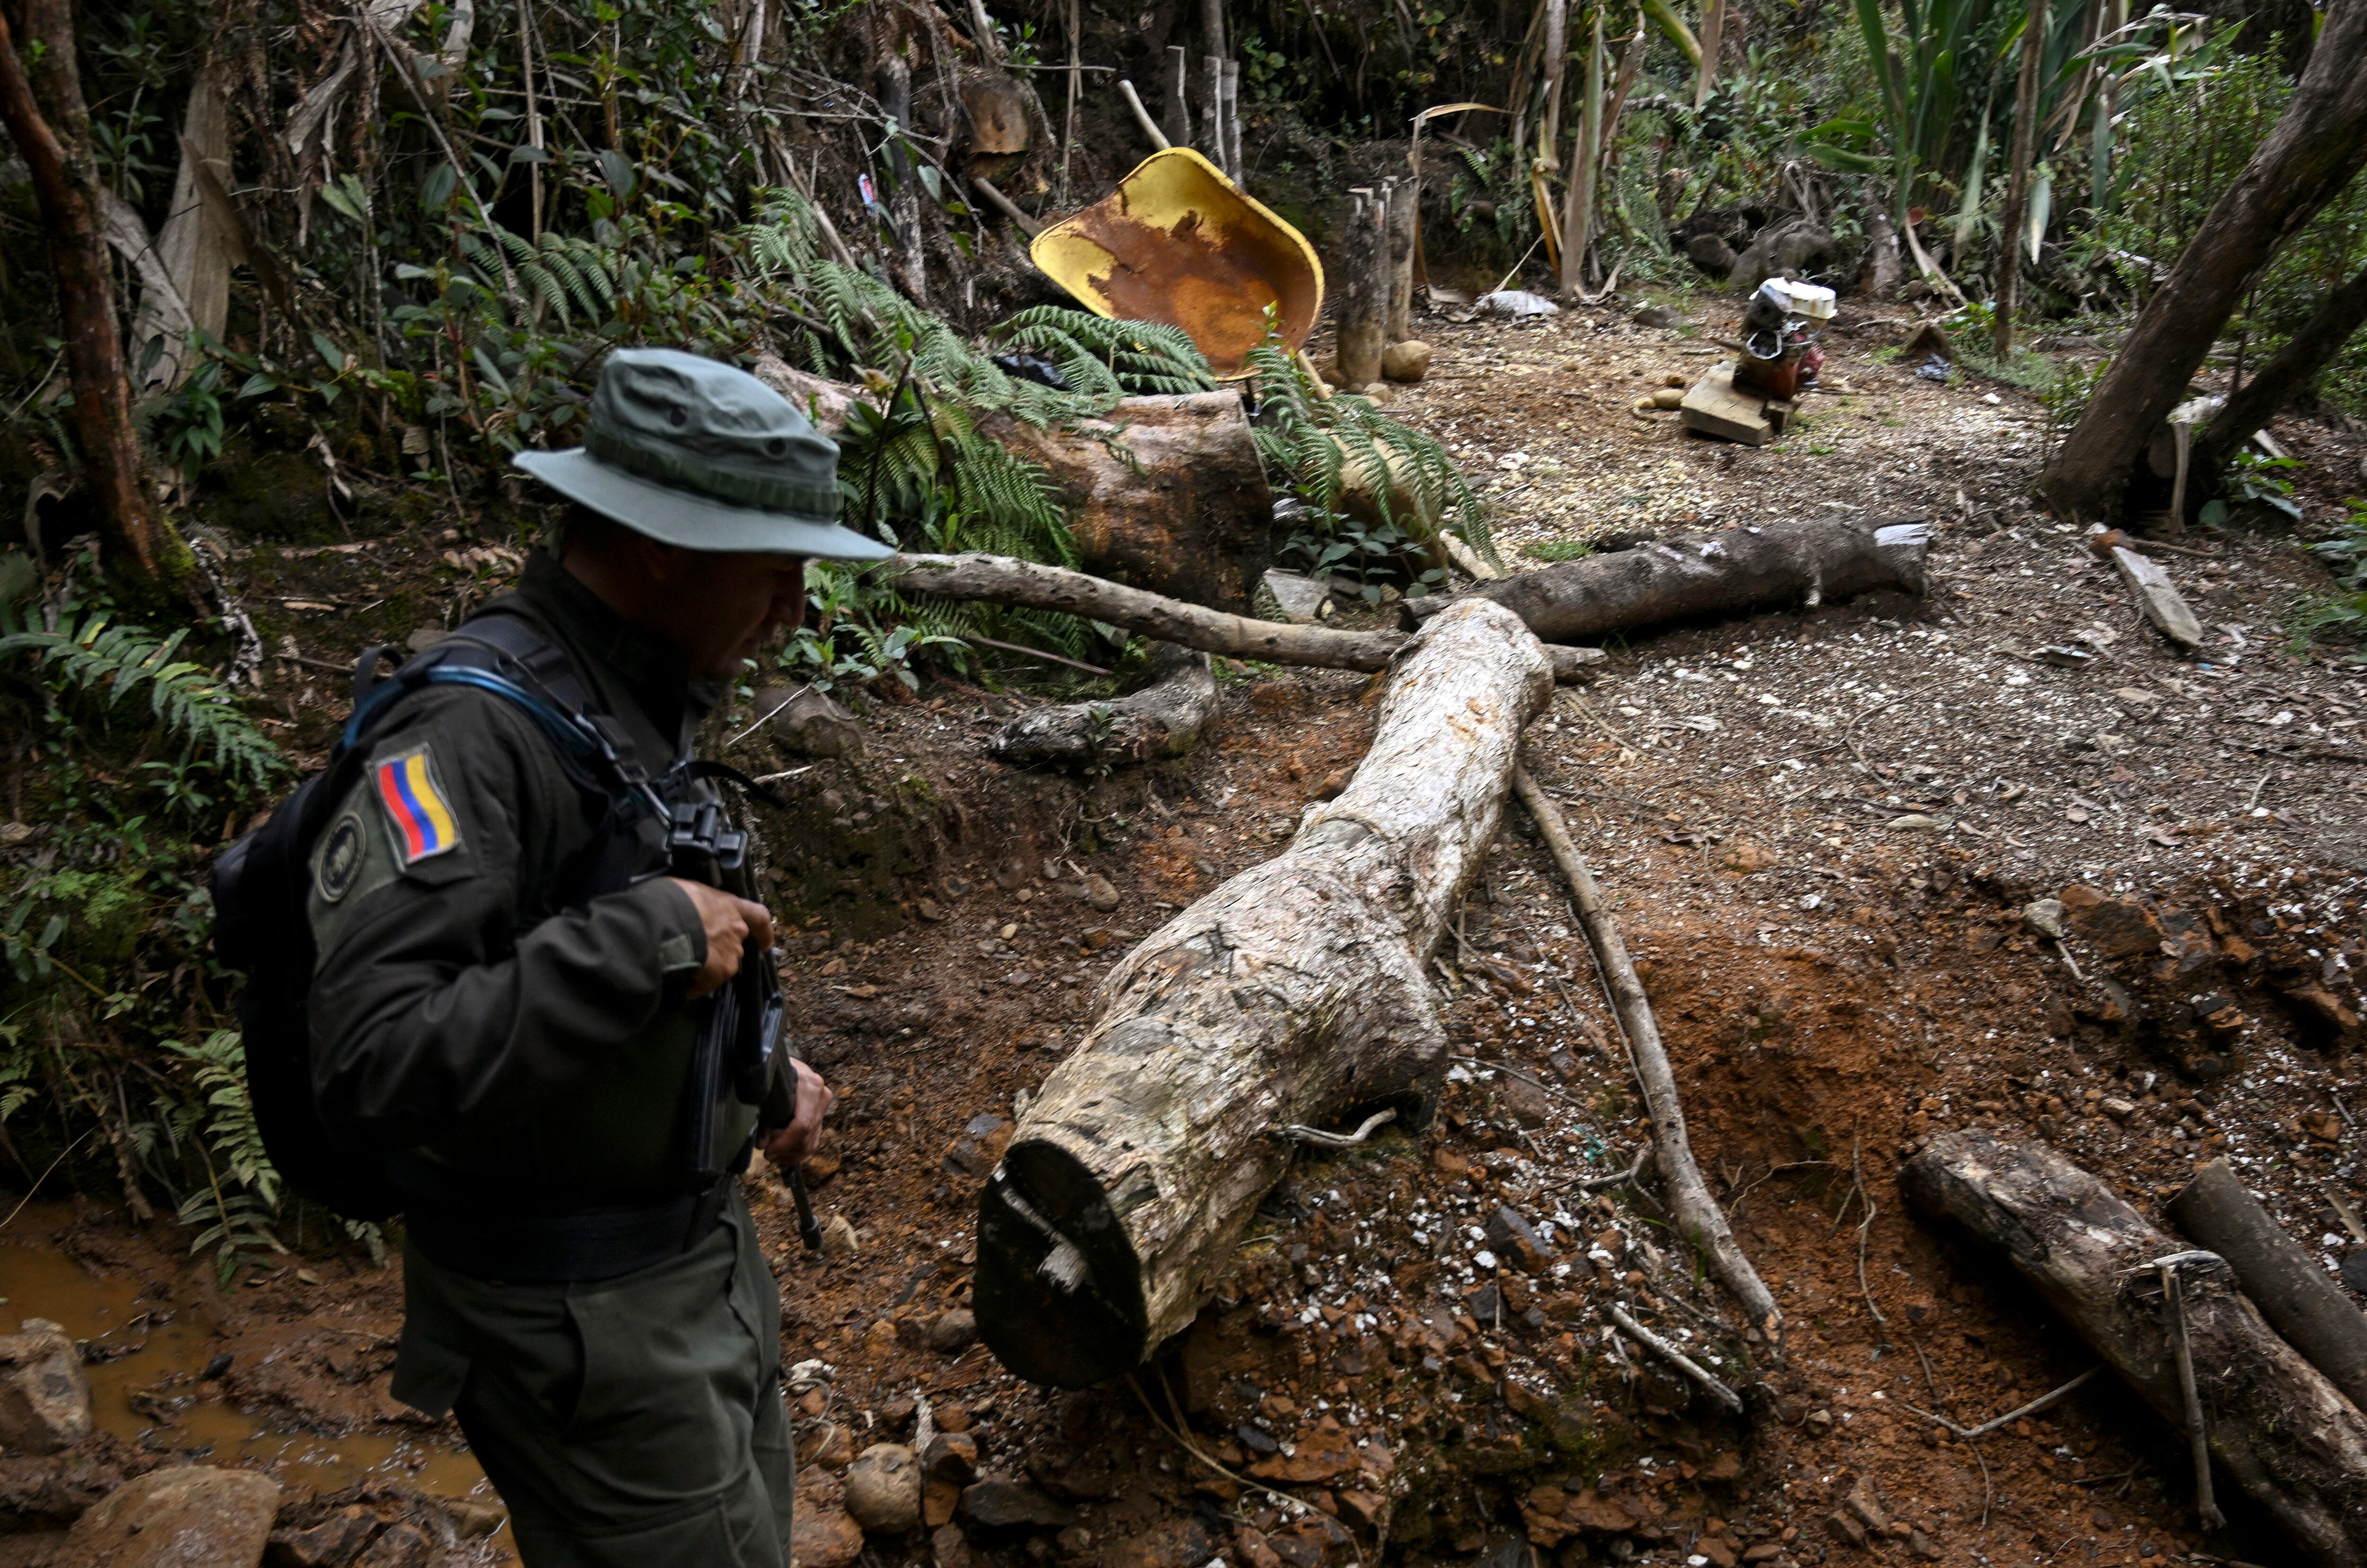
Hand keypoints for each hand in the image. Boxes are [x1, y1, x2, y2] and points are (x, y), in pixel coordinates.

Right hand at [668, 877, 772, 999]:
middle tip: (697, 954)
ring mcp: (732, 952)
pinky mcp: (722, 972)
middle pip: (734, 945)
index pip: (758, 917)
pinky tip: (681, 985)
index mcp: (731, 906)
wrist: (666, 924)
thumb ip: (699, 906)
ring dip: (708, 969)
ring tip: (683, 968)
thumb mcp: (689, 894)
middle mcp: (737, 930)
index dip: (763, 932)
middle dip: (719, 952)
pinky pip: (708, 983)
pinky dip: (696, 986)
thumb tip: (691, 913)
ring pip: (723, 965)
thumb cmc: (674, 900)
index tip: (765, 945)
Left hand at [759, 1058, 833, 1166]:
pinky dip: (796, 1152)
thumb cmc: (775, 1072)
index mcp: (811, 1086)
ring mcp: (824, 1108)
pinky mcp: (821, 1117)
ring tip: (772, 1154)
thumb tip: (762, 1144)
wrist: (790, 1065)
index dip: (784, 1143)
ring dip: (790, 1154)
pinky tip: (782, 1153)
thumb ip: (764, 1116)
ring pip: (811, 1143)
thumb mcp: (767, 1089)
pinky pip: (812, 1142)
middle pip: (807, 1137)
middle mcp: (822, 1097)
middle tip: (767, 1153)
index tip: (767, 1151)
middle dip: (785, 1150)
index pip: (803, 1124)